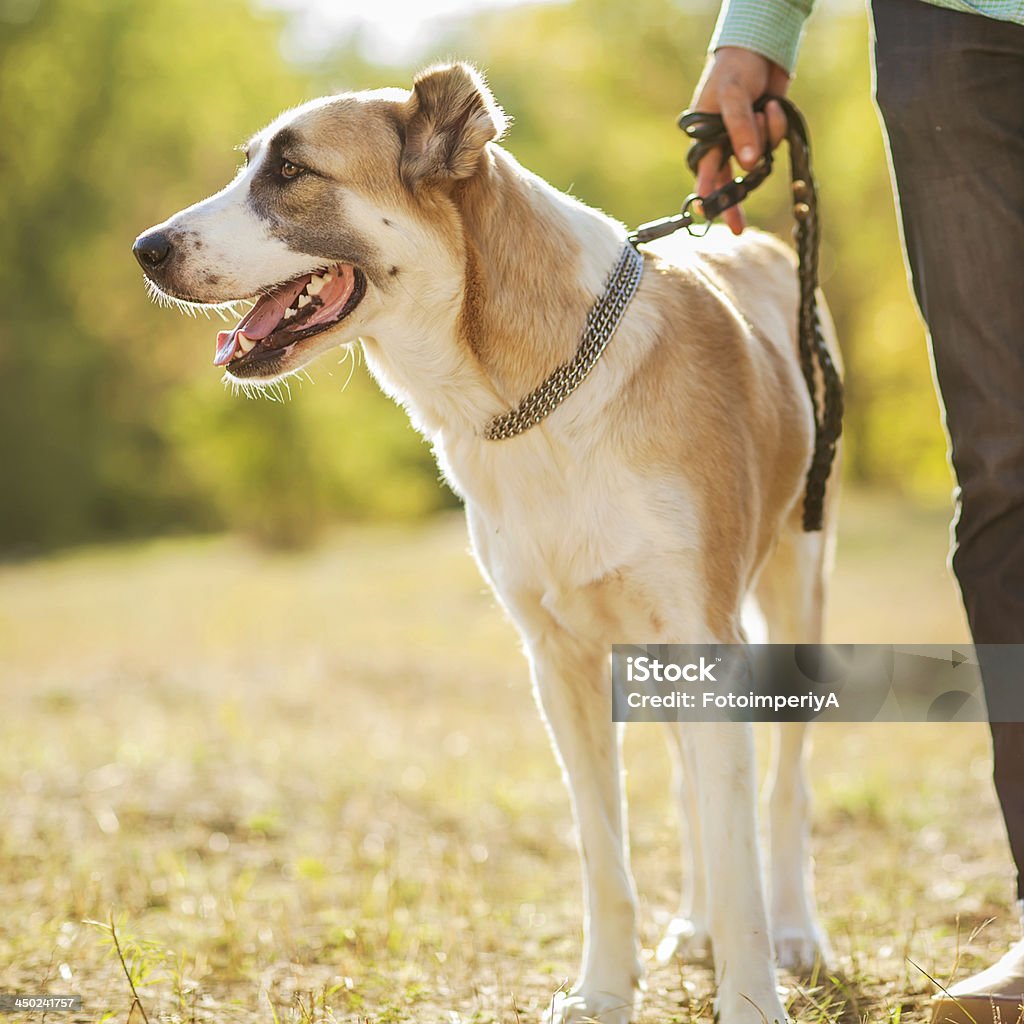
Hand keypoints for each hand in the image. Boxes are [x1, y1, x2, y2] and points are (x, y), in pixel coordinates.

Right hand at [689, 47, 790, 233]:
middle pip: (727, 180)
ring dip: (766, 137)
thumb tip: (750, 164)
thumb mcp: (734, 97)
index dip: (706, 193)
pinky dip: (778, 126)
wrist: (760, 49)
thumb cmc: (735, 70)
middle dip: (734, 202)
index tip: (705, 214)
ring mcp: (746, 140)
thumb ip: (741, 130)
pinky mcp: (766, 134)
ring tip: (768, 109)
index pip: (704, 170)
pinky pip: (774, 143)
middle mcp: (723, 143)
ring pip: (758, 158)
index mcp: (704, 136)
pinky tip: (774, 105)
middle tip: (737, 230)